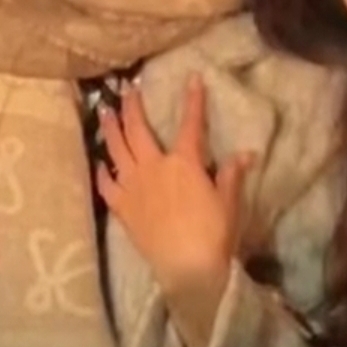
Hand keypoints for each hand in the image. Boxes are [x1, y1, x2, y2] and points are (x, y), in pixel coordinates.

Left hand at [97, 76, 254, 346]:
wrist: (187, 268)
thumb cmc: (213, 233)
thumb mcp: (229, 201)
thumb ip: (232, 175)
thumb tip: (247, 153)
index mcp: (184, 162)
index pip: (190, 124)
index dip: (193, 100)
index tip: (192, 78)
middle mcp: (154, 167)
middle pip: (138, 130)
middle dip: (133, 106)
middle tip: (127, 89)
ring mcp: (134, 187)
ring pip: (117, 150)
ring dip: (111, 128)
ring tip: (105, 111)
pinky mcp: (122, 208)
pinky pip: (107, 185)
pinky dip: (102, 172)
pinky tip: (99, 163)